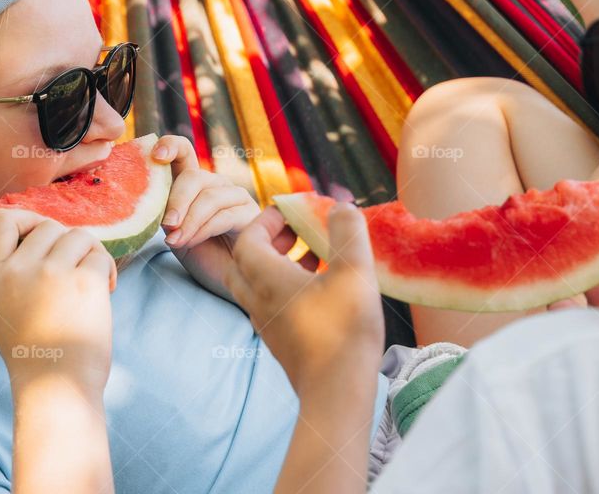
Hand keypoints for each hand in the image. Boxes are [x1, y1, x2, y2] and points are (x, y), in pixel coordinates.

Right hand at [0, 209, 116, 394]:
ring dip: (89, 254)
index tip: (40, 237)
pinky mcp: (84, 281)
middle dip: (66, 244)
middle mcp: (18, 270)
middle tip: (73, 271)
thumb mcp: (2, 307)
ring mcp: (51, 273)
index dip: (24, 220)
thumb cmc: (34, 352)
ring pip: (79, 235)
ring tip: (89, 282)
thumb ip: (11, 271)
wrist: (56, 386)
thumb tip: (37, 234)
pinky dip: (107, 270)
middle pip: (48, 226)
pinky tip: (104, 291)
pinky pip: (100, 255)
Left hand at [151, 135, 259, 298]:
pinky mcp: (251, 214)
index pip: (184, 150)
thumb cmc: (200, 255)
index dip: (170, 146)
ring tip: (175, 241)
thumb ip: (165, 210)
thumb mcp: (174, 230)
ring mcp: (237, 197)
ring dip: (188, 220)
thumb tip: (147, 198)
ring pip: (209, 197)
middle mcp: (217, 184)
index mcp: (195, 182)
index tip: (156, 155)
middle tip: (166, 226)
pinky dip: (202, 229)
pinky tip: (190, 242)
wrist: (227, 281)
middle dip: (176, 201)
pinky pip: (223, 215)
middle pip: (195, 177)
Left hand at [223, 204, 384, 396]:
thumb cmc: (342, 329)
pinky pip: (272, 303)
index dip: (267, 219)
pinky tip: (321, 288)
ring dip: (278, 263)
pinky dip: (287, 286)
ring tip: (313, 254)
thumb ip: (347, 231)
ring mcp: (267, 324)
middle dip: (267, 240)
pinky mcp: (281, 341)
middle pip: (245, 260)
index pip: (248, 238)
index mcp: (265, 279)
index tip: (292, 210)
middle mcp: (257, 300)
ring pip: (258, 284)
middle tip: (296, 231)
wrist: (336, 392)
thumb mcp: (353, 271)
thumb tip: (340, 205)